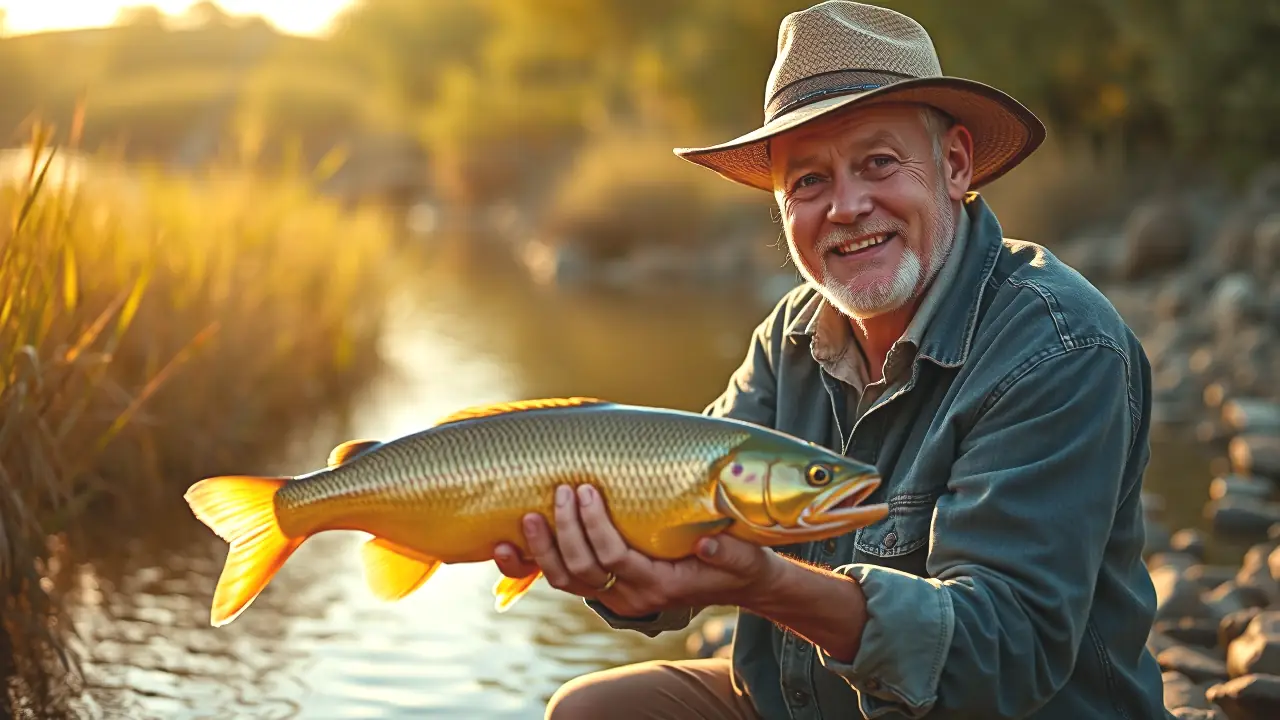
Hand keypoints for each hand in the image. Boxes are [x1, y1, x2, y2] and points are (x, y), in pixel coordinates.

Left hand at [493, 483, 780, 617]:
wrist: (735, 584)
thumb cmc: (740, 565)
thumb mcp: (743, 559)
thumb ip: (726, 554)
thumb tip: (707, 545)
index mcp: (658, 586)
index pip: (615, 558)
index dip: (595, 526)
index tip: (587, 489)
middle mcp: (629, 596)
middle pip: (582, 570)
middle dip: (565, 531)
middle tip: (561, 490)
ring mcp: (613, 594)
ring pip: (564, 580)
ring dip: (540, 550)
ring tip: (526, 516)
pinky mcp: (602, 584)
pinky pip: (559, 579)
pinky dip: (528, 565)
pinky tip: (502, 546)